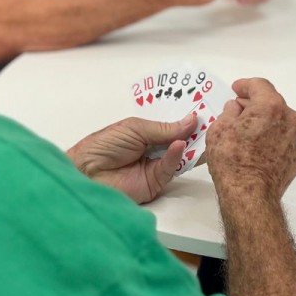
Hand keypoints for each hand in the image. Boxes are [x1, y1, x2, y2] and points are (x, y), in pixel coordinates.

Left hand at [67, 114, 197, 202]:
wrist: (86, 172)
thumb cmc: (104, 145)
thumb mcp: (136, 128)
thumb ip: (164, 128)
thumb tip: (192, 120)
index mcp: (147, 133)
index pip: (172, 126)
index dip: (186, 121)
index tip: (203, 112)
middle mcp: (153, 149)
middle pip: (179, 141)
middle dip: (193, 132)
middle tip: (210, 122)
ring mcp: (155, 166)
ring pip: (179, 156)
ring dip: (190, 145)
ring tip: (201, 133)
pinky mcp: (155, 183)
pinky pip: (170, 169)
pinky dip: (176, 157)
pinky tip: (179, 145)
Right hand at [205, 78, 295, 200]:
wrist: (250, 194)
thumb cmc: (232, 159)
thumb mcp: (219, 128)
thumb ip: (230, 111)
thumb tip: (237, 108)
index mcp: (270, 106)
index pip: (260, 85)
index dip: (246, 85)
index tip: (236, 89)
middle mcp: (290, 118)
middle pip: (272, 103)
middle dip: (255, 105)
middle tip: (238, 113)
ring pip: (280, 122)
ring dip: (266, 123)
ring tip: (249, 135)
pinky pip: (285, 140)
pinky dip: (274, 140)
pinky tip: (260, 150)